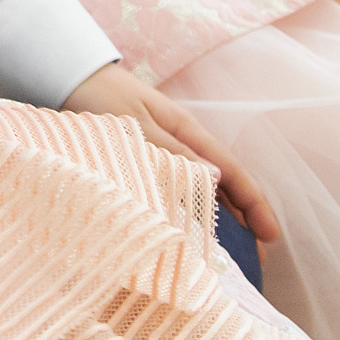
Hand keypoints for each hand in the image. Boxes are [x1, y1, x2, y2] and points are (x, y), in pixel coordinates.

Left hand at [62, 63, 281, 244]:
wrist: (68, 76)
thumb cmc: (100, 96)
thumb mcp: (136, 125)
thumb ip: (173, 152)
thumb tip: (217, 180)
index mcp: (187, 131)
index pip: (232, 172)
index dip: (254, 205)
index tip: (271, 237)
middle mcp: (182, 144)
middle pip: (223, 186)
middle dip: (243, 222)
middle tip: (255, 263)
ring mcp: (165, 153)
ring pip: (202, 192)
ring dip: (218, 223)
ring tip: (232, 259)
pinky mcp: (145, 162)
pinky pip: (176, 192)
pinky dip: (188, 214)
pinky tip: (190, 237)